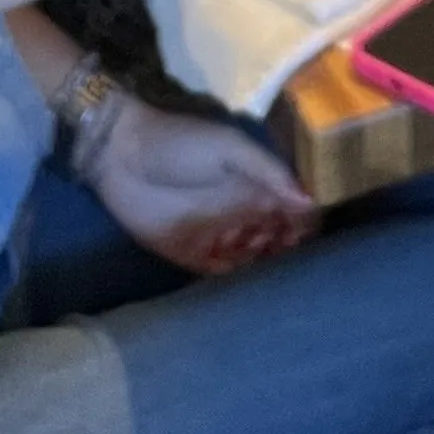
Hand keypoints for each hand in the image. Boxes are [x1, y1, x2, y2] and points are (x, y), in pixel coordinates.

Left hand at [83, 101, 315, 274]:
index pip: (291, 210)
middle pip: (276, 240)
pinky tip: (244, 290)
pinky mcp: (190, 254)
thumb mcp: (229, 148)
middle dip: (287, 253)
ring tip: (268, 277)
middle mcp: (240, 213)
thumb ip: (268, 172)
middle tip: (288, 264)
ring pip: (252, 261)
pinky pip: (219, 276)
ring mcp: (216, 235)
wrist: (122, 155)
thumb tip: (310, 201)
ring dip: (264, 269)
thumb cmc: (181, 144)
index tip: (310, 242)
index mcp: (254, 185)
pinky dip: (234, 283)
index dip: (305, 226)